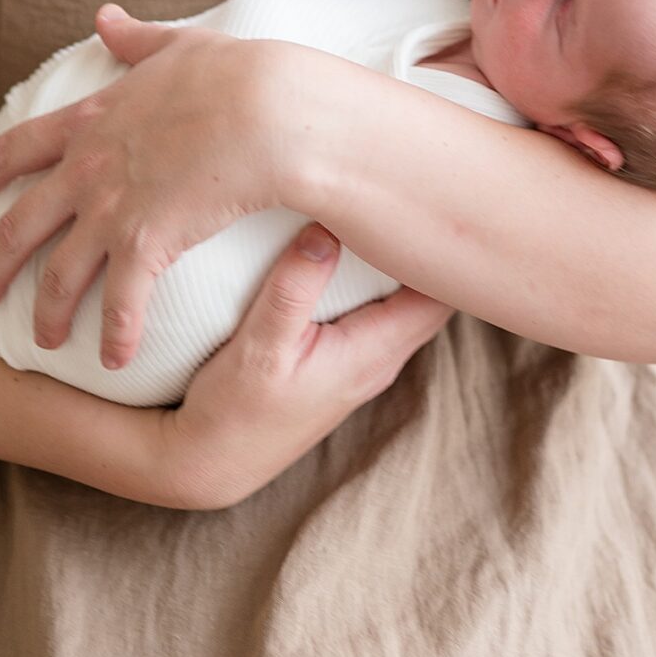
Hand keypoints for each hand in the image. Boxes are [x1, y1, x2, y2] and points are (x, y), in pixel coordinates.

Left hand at [0, 5, 296, 371]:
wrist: (268, 109)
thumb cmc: (236, 74)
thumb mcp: (178, 46)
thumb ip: (136, 40)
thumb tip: (106, 19)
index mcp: (90, 121)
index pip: (12, 153)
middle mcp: (87, 169)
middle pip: (17, 227)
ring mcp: (112, 208)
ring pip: (59, 274)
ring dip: (48, 313)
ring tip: (42, 343)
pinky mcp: (146, 243)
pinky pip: (121, 302)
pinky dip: (115, 335)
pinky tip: (114, 362)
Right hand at [166, 223, 454, 509]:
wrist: (210, 462)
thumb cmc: (233, 409)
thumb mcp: (259, 345)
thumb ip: (295, 287)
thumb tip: (326, 228)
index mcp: (372, 353)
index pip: (439, 295)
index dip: (445, 250)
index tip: (432, 202)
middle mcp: (380, 361)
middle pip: (431, 296)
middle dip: (429, 250)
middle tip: (417, 194)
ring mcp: (364, 366)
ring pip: (406, 305)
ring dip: (402, 266)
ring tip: (390, 213)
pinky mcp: (343, 366)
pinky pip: (380, 315)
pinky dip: (380, 283)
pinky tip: (356, 254)